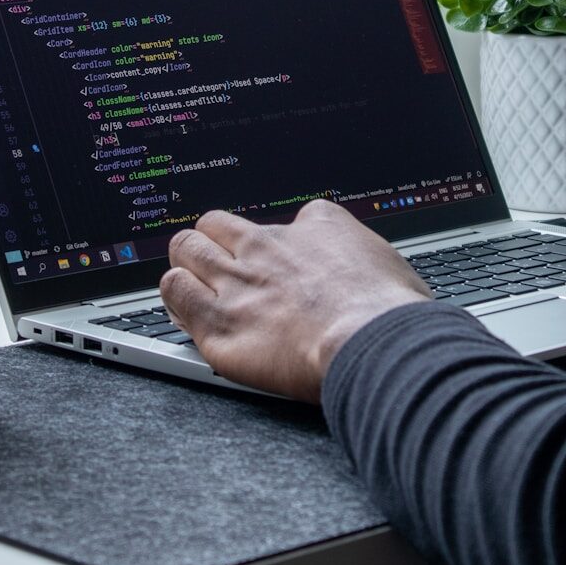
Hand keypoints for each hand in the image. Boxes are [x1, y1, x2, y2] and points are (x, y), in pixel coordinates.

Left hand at [159, 199, 431, 401]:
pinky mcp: (218, 322)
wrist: (373, 342)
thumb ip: (365, 261)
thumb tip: (371, 274)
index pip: (279, 222)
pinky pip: (174, 291)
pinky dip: (176, 294)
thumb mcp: (389, 264)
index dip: (274, 244)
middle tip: (217, 261)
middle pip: (217, 224)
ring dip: (188, 263)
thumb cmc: (391, 313)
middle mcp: (269, 247)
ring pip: (187, 249)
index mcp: (316, 226)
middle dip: (213, 240)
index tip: (276, 263)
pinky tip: (184, 304)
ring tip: (193, 279)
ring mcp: (239, 282)